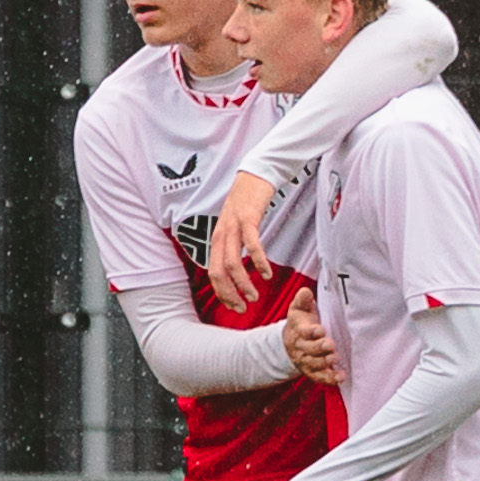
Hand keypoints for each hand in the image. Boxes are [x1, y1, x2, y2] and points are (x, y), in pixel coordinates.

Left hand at [206, 170, 275, 312]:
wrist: (255, 173)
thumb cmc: (247, 202)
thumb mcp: (236, 227)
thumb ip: (234, 246)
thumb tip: (237, 268)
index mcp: (217, 239)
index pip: (213, 272)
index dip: (222, 292)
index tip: (235, 306)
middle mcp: (221, 235)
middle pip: (218, 272)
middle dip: (229, 294)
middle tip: (243, 307)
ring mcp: (233, 226)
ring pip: (233, 263)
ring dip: (243, 283)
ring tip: (255, 295)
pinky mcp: (248, 218)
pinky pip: (251, 245)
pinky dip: (258, 262)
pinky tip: (266, 273)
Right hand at [284, 286, 343, 385]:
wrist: (290, 342)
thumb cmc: (300, 322)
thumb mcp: (298, 309)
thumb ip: (302, 300)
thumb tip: (305, 291)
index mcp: (298, 331)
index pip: (304, 332)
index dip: (312, 332)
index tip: (320, 329)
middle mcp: (301, 348)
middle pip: (309, 350)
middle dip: (320, 348)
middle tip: (330, 345)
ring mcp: (307, 361)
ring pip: (315, 364)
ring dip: (325, 362)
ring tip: (335, 358)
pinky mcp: (313, 372)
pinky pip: (321, 378)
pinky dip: (330, 379)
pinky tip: (340, 377)